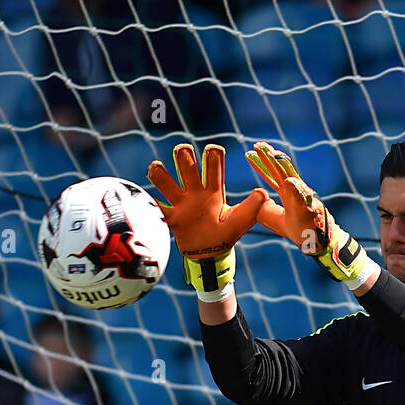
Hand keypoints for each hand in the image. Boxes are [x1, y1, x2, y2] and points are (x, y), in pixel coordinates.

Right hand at [147, 143, 266, 292]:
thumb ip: (251, 208)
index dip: (213, 155)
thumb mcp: (240, 222)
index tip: (214, 150)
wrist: (210, 255)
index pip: (213, 166)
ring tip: (156, 168)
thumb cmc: (225, 235)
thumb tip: (263, 193)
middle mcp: (195, 192)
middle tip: (183, 151)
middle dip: (184, 156)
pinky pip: (157, 209)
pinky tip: (141, 198)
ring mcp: (181, 204)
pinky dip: (149, 204)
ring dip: (160, 174)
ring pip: (167, 183)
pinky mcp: (171, 219)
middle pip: (187, 166)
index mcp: (213, 190)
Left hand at [245, 141, 371, 285]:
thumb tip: (259, 200)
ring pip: (292, 177)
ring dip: (283, 166)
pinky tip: (289, 181)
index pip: (271, 176)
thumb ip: (267, 211)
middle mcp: (295, 192)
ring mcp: (304, 198)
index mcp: (287, 194)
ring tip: (272, 154)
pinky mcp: (312, 208)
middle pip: (280, 171)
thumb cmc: (301, 231)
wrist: (318, 242)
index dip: (261, 165)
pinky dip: (297, 190)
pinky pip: (304, 198)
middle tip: (257, 144)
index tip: (250, 152)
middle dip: (269, 158)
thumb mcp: (278, 221)